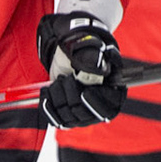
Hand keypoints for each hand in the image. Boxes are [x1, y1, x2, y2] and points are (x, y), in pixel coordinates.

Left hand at [36, 12, 124, 128]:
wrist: (68, 44)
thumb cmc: (83, 41)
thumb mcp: (88, 42)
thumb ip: (92, 54)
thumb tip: (96, 66)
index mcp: (114, 85)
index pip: (110, 104)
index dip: (97, 102)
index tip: (84, 93)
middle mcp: (100, 101)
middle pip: (87, 115)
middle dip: (71, 97)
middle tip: (65, 79)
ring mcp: (84, 108)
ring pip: (72, 119)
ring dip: (59, 101)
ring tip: (56, 83)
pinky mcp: (69, 110)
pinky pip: (60, 121)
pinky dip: (50, 110)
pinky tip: (46, 96)